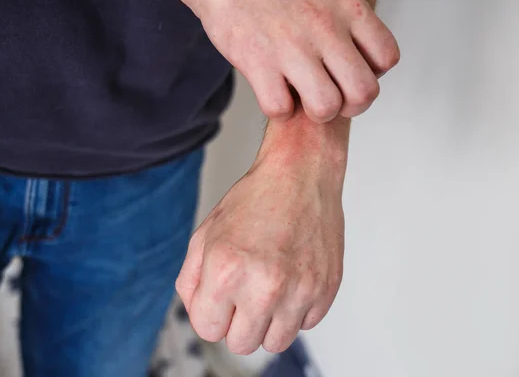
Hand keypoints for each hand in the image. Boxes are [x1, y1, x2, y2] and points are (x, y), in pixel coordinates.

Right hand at [156, 0, 399, 122]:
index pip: (386, 58)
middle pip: (363, 92)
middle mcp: (325, 28)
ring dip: (315, 112)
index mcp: (347, 7)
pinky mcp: (258, 63)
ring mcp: (291, 47)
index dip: (372, 75)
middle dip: (350, 106)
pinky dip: (278, 109)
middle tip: (333, 98)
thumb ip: (350, 16)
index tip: (351, 73)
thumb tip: (364, 46)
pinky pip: (280, 109)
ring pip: (326, 107)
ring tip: (302, 97)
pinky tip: (274, 90)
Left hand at [176, 112, 346, 354]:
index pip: (208, 330)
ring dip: (269, 321)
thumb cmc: (255, 201)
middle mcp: (265, 285)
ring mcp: (300, 289)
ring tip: (270, 287)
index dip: (212, 312)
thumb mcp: (205, 235)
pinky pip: (305, 324)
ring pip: (276, 342)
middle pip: (242, 343)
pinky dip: (297, 309)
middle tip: (246, 291)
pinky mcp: (326, 288)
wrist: (300, 175)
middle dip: (238, 321)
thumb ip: (191, 282)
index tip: (222, 295)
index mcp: (226, 271)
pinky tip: (292, 279)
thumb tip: (201, 315)